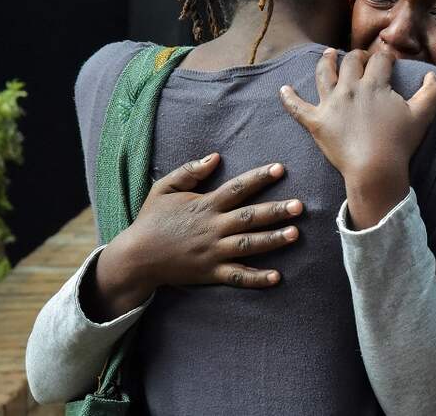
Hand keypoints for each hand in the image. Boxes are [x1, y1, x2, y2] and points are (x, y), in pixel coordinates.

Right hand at [82, 154, 302, 320]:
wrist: (136, 257)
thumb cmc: (151, 220)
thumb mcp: (164, 189)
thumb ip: (189, 171)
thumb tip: (215, 157)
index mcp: (204, 206)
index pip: (237, 189)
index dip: (259, 178)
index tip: (279, 169)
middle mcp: (212, 228)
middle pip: (249, 217)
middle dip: (275, 211)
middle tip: (299, 206)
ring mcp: (213, 252)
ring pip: (248, 245)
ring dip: (273, 240)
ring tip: (295, 234)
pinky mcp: (211, 273)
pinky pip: (237, 276)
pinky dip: (257, 278)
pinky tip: (277, 276)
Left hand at [279, 49, 435, 228]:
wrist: (375, 169)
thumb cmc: (399, 143)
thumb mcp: (422, 116)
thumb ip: (432, 93)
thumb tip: (432, 74)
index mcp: (375, 84)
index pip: (379, 60)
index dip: (385, 57)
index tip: (387, 60)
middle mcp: (350, 88)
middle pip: (351, 62)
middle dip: (357, 56)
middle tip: (360, 58)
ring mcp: (331, 104)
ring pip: (323, 74)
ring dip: (326, 61)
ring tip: (327, 55)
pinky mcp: (316, 122)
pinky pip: (297, 107)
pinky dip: (289, 97)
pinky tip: (283, 89)